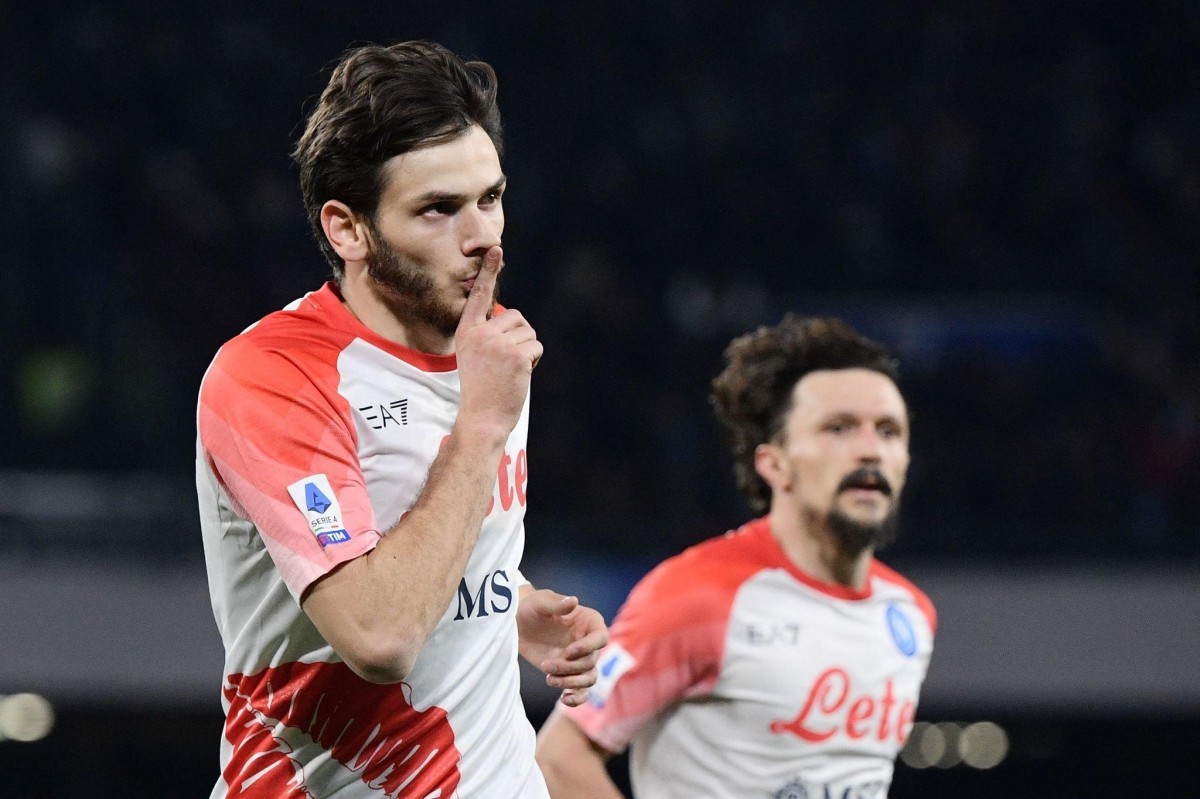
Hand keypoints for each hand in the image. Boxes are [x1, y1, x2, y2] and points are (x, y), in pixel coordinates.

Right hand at [455, 246, 542, 436]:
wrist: (482, 418)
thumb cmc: (482, 389)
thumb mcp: (474, 356)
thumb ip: (487, 335)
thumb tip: (509, 316)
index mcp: (467, 333)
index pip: (478, 298)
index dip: (488, 272)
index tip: (495, 249)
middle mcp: (480, 334)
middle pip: (515, 317)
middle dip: (520, 336)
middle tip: (506, 362)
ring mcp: (498, 344)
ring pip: (528, 332)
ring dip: (527, 349)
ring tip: (510, 370)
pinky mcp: (516, 354)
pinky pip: (536, 346)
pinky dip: (534, 360)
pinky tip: (519, 375)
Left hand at [517, 588, 607, 706]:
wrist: (518, 623)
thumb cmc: (532, 607)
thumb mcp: (541, 602)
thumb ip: (557, 603)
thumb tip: (573, 601)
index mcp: (589, 622)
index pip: (601, 638)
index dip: (588, 648)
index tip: (568, 652)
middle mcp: (589, 643)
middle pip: (591, 662)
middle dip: (570, 667)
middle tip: (546, 665)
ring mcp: (579, 660)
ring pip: (588, 678)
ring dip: (571, 683)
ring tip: (549, 679)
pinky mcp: (568, 673)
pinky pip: (581, 691)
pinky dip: (577, 698)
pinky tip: (564, 699)